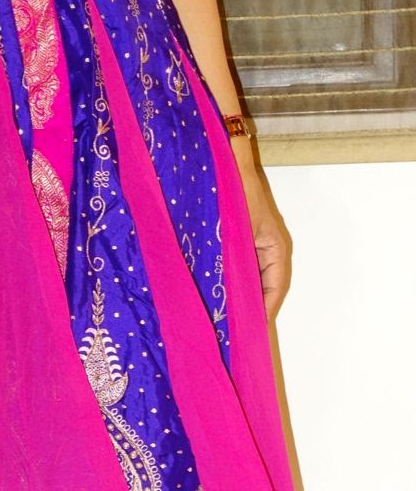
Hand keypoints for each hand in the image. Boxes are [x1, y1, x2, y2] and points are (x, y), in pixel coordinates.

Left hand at [231, 141, 289, 322]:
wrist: (226, 160)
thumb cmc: (236, 190)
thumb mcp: (238, 227)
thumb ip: (237, 258)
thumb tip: (237, 295)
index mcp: (274, 245)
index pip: (275, 285)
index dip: (266, 308)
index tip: (254, 328)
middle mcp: (265, 247)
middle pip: (263, 284)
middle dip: (251, 307)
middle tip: (237, 330)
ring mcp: (252, 243)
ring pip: (249, 277)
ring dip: (239, 295)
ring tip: (226, 318)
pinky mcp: (237, 239)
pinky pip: (237, 266)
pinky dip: (230, 281)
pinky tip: (215, 293)